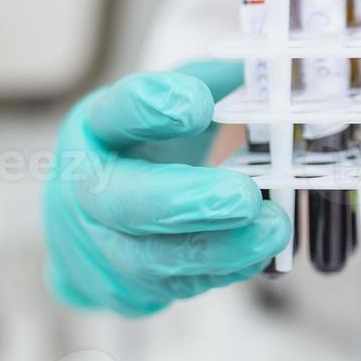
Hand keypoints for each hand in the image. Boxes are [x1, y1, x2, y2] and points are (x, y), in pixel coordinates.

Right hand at [43, 61, 290, 314]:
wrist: (96, 221)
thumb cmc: (144, 149)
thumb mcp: (169, 101)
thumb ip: (213, 82)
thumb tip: (275, 69)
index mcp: (97, 127)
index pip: (115, 113)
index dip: (152, 107)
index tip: (197, 103)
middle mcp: (84, 189)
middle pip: (123, 202)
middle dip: (187, 202)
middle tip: (244, 198)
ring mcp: (97, 248)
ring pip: (152, 259)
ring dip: (219, 248)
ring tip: (272, 229)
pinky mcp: (122, 291)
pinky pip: (172, 289)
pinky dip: (219, 272)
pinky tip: (256, 253)